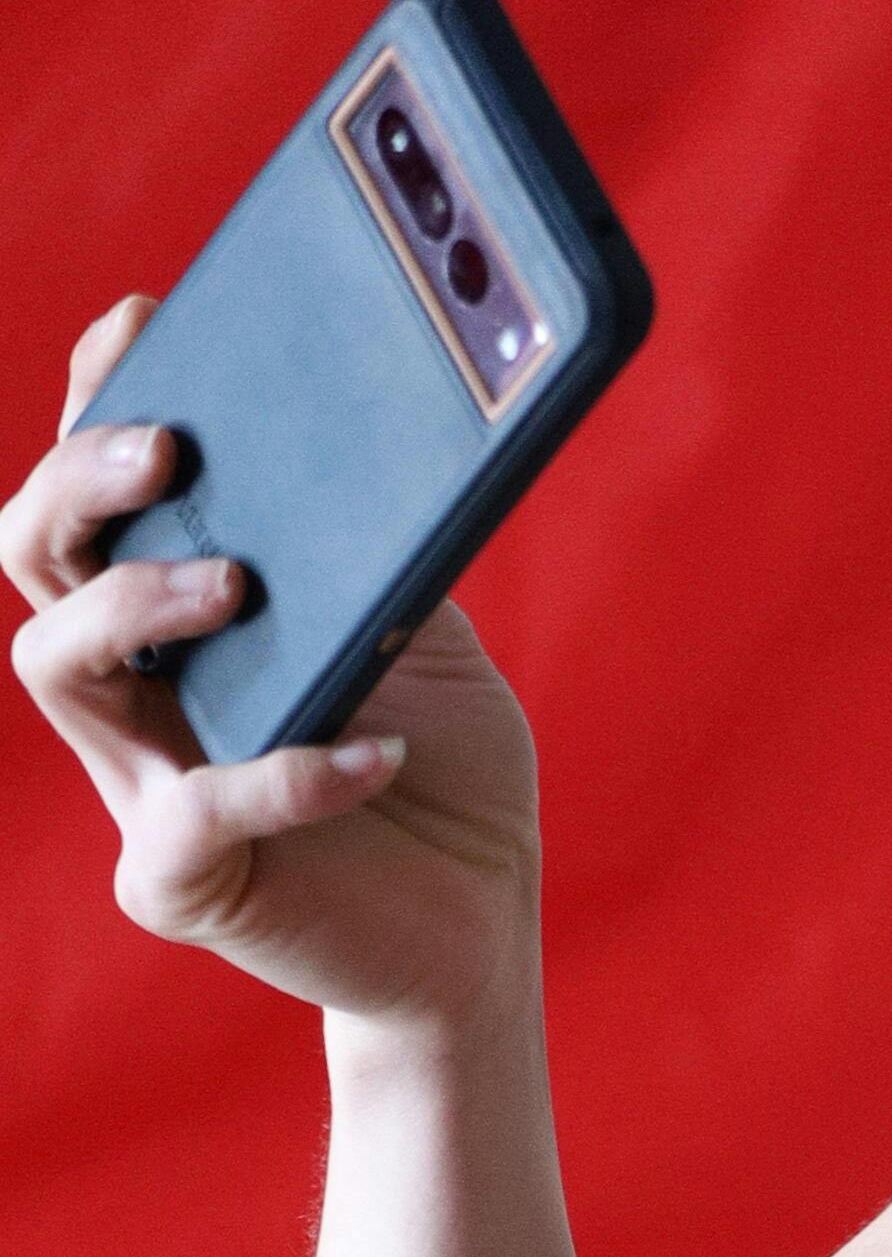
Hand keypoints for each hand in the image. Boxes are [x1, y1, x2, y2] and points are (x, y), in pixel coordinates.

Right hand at [7, 296, 544, 1034]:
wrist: (482, 933)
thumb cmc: (446, 778)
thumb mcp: (422, 635)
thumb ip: (376, 552)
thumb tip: (374, 437)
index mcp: (176, 614)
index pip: (97, 492)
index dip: (95, 400)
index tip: (142, 323)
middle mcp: (133, 687)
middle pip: (36, 551)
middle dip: (80, 481)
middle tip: (168, 449)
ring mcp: (139, 782)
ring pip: (55, 661)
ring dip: (134, 603)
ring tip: (238, 584)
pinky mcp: (177, 880)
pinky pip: (193, 812)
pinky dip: (288, 775)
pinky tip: (377, 751)